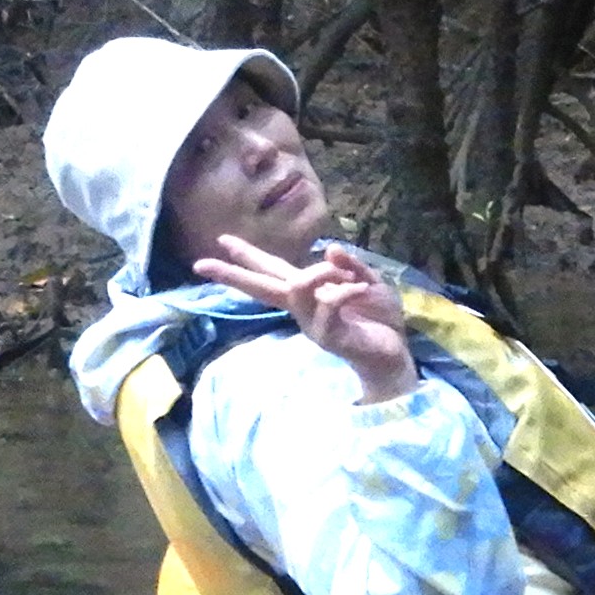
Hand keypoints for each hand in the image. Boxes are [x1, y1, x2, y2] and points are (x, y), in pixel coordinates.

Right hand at [195, 233, 417, 404]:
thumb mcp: (368, 281)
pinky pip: (327, 304)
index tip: (222, 241)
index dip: (249, 255)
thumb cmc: (378, 319)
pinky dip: (346, 291)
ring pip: (296, 287)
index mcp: (308, 292)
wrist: (393, 354)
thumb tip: (329, 249)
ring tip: (346, 277)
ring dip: (320, 273)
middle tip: (200, 264)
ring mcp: (310, 323)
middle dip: (232, 274)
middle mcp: (302, 307)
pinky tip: (361, 290)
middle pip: (260, 286)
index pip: (272, 270)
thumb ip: (349, 265)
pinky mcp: (326, 335)